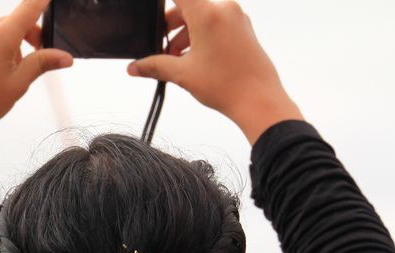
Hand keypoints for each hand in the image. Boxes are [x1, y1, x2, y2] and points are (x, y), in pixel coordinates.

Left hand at [0, 0, 72, 130]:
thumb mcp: (18, 83)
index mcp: (1, 36)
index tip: (50, 0)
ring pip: (1, 31)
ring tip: (7, 74)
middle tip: (32, 63)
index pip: (30, 7)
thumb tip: (65, 57)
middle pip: (17, 22)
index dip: (44, 1)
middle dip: (30, 39)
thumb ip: (42, 64)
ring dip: (12, 46)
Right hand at [128, 0, 303, 143]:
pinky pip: (215, 24)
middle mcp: (224, 10)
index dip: (161, 4)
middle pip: (188, 6)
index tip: (153, 12)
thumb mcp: (183, 74)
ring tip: (176, 59)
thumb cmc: (228, 86)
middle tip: (160, 48)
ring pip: (201, 16)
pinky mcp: (243, 28)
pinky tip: (192, 59)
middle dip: (170, 26)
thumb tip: (135, 67)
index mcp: (208, 14)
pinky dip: (200, 36)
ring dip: (184, 33)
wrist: (259, 100)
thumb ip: (155, 66)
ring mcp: (236, 18)